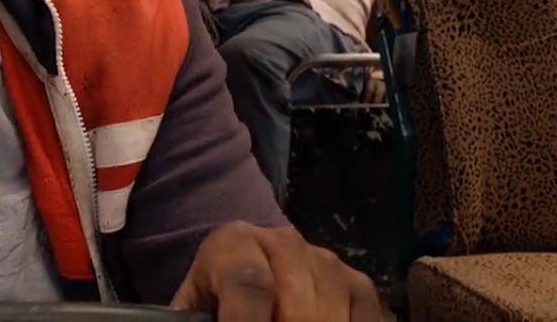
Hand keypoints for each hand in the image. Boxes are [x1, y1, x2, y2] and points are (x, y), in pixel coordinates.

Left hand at [171, 222, 380, 320]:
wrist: (249, 271)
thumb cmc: (216, 299)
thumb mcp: (197, 307)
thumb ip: (199, 317)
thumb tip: (203, 321)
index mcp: (235, 243)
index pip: (250, 284)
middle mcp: (285, 243)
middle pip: (299, 309)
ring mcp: (327, 262)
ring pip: (331, 318)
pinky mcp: (359, 285)